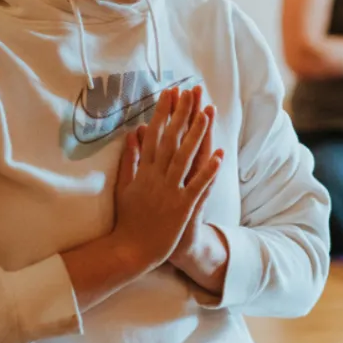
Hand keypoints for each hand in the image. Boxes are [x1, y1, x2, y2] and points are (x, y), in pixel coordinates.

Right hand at [111, 87, 222, 270]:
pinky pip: (197, 186)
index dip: (163, 112)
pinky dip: (207, 170)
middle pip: (170, 139)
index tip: (170, 92)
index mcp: (143, 171)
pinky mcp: (181, 208)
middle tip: (190, 91)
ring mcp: (169, 192)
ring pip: (184, 158)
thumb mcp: (124, 187)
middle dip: (181, 114)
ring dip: (196, 135)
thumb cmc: (128, 220)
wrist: (130, 250)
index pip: (154, 135)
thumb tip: (132, 134)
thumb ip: (129, 160)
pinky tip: (219, 155)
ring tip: (206, 114)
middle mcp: (156, 177)